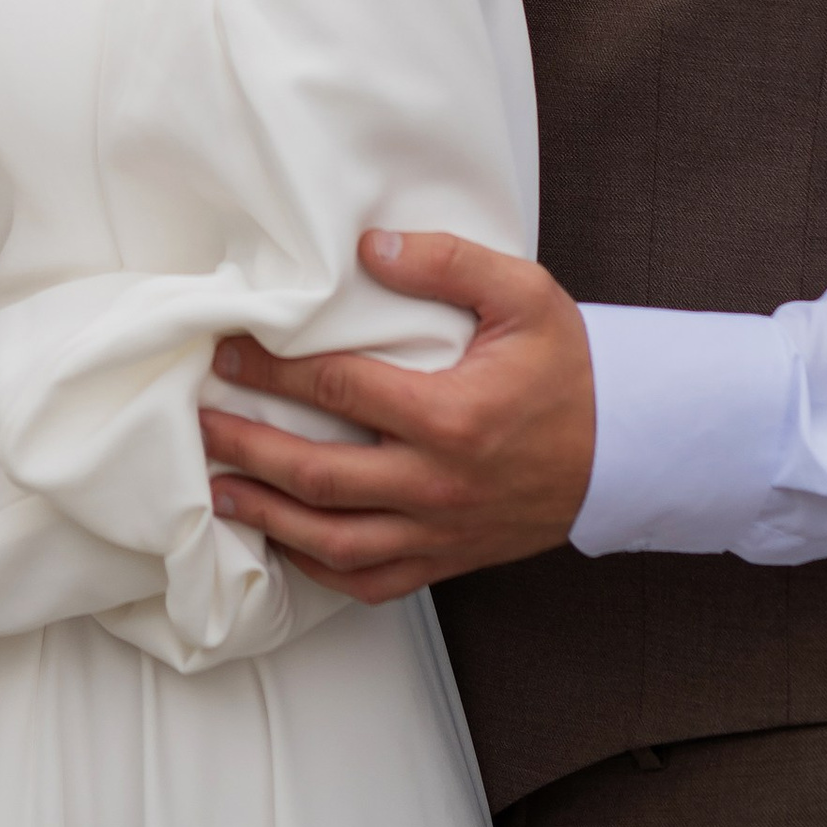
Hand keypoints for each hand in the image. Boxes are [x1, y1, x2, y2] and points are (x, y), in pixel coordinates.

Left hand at [198, 231, 594, 601]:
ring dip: (267, 517)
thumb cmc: (570, 367)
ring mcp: (440, 530)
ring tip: (217, 490)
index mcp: (450, 416)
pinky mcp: (448, 559)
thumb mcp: (523, 294)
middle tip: (199, 422)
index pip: (337, 390)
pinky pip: (371, 580)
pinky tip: (284, 545)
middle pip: (317, 476)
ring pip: (334, 541)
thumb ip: (447, 261)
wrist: (627, 448)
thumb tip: (371, 245)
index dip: (271, 371)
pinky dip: (319, 569)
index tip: (228, 352)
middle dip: (247, 447)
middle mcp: (436, 483)